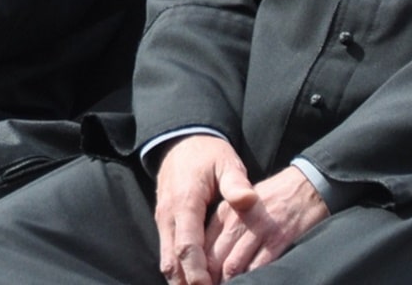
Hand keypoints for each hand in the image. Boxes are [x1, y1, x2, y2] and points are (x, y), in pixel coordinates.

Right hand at [153, 135, 258, 284]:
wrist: (181, 140)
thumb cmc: (208, 154)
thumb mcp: (226, 162)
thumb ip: (236, 183)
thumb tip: (248, 200)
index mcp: (185, 203)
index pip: (188, 246)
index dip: (197, 272)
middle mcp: (169, 215)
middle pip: (173, 261)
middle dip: (188, 284)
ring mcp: (163, 220)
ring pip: (167, 261)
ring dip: (181, 281)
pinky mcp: (164, 223)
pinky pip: (167, 253)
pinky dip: (179, 271)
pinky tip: (193, 282)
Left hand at [205, 165, 328, 280]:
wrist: (305, 186)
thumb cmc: (271, 199)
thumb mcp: (240, 204)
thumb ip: (224, 228)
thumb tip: (207, 258)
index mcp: (225, 211)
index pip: (203, 245)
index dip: (198, 267)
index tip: (198, 280)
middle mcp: (238, 221)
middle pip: (214, 259)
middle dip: (209, 279)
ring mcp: (258, 230)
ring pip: (233, 266)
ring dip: (227, 283)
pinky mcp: (278, 239)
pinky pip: (259, 267)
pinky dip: (252, 280)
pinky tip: (250, 284)